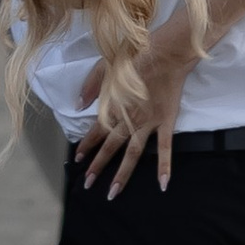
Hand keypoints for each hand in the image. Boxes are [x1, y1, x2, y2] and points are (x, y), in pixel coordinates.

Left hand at [74, 10, 202, 198]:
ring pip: (133, 153)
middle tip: (87, 184)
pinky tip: (163, 185)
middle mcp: (129, 117)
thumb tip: (78, 105)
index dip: (86, 145)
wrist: (167, 51)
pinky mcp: (167, 121)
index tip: (77, 158)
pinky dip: (165, 166)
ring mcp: (149, 121)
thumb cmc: (136, 55)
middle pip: (111, 146)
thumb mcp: (106, 65)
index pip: (97, 130)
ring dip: (122, 174)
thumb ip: (92, 86)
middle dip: (98, 166)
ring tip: (113, 193)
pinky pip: (166, 148)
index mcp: (114, 104)